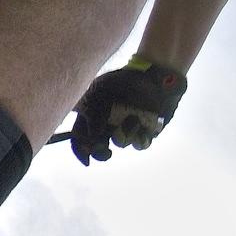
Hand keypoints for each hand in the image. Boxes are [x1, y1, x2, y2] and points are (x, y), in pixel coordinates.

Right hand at [71, 56, 187, 164]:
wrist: (156, 75)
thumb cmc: (126, 79)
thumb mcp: (101, 91)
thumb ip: (92, 113)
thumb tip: (93, 135)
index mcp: (94, 115)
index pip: (80, 137)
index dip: (81, 151)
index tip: (87, 160)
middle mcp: (108, 124)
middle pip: (98, 148)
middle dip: (101, 152)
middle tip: (107, 152)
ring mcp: (126, 128)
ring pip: (122, 143)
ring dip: (127, 132)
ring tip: (135, 116)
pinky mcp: (144, 131)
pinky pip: (141, 144)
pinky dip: (143, 138)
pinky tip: (145, 127)